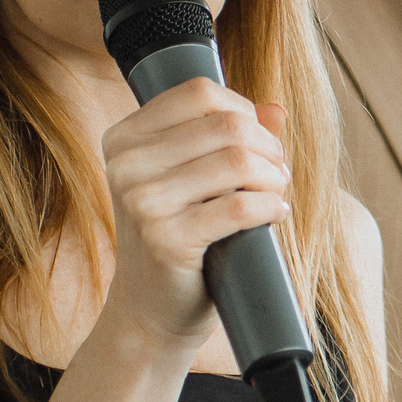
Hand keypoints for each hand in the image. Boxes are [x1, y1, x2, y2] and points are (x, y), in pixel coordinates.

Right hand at [100, 78, 290, 350]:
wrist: (153, 309)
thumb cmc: (180, 236)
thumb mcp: (194, 180)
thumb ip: (231, 140)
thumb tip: (277, 110)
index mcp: (123, 138)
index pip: (200, 92)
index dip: (245, 110)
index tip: (259, 141)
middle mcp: (125, 165)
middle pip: (226, 125)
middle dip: (268, 147)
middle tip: (277, 173)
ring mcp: (141, 203)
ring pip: (237, 162)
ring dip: (273, 178)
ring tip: (275, 194)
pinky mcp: (166, 240)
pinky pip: (240, 207)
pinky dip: (270, 207)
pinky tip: (275, 215)